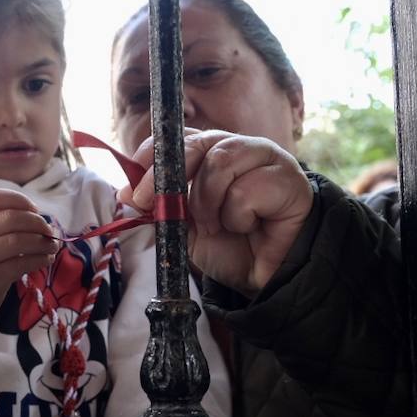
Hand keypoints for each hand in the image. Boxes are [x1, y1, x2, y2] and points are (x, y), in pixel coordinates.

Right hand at [0, 189, 57, 352]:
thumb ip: (3, 224)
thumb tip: (42, 219)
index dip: (20, 200)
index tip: (34, 210)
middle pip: (10, 218)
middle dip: (37, 223)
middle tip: (49, 231)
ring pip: (17, 241)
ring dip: (42, 242)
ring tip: (52, 246)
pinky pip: (21, 264)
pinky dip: (40, 260)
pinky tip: (46, 259)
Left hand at [119, 130, 312, 295]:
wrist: (266, 278)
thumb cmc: (229, 246)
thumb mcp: (184, 226)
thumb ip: (160, 205)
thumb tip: (126, 192)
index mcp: (214, 152)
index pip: (180, 137)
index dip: (153, 155)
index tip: (135, 188)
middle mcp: (240, 148)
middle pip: (200, 142)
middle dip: (170, 174)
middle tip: (155, 205)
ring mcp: (267, 159)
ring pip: (222, 162)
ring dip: (208, 203)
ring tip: (216, 225)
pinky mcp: (289, 180)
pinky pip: (249, 189)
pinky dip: (239, 215)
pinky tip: (249, 227)